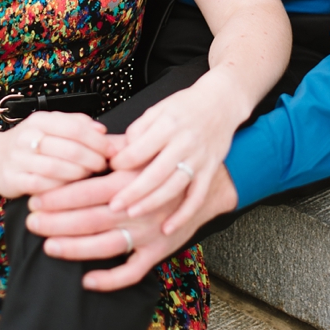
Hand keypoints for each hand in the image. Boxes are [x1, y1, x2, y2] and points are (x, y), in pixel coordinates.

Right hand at [0, 112, 116, 199]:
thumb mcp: (51, 126)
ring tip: (90, 176)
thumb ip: (77, 125)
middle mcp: (28, 137)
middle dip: (92, 159)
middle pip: (69, 149)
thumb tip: (102, 131)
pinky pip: (43, 186)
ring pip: (58, 168)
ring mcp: (19, 159)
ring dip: (79, 174)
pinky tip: (71, 189)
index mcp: (41, 120)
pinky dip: (61, 188)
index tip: (111, 150)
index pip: (75, 127)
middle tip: (104, 166)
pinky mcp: (14, 180)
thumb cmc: (30, 142)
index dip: (97, 140)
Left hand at [26, 163, 237, 289]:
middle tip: (32, 222)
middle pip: (91, 218)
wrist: (211, 184)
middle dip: (57, 221)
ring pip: (107, 245)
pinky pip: (133, 271)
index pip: (87, 189)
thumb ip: (116, 149)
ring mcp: (149, 233)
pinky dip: (111, 279)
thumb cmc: (169, 164)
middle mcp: (139, 207)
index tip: (35, 198)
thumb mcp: (144, 149)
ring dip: (75, 248)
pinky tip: (87, 280)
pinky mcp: (160, 251)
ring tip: (50, 246)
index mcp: (131, 179)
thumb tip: (85, 142)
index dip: (59, 195)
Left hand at [106, 71, 239, 233]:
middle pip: (155, 173)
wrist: (220, 103)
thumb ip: (138, 129)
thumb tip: (120, 151)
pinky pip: (197, 197)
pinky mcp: (209, 170)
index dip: (121, 162)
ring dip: (152, 203)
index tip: (109, 169)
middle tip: (113, 205)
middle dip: (132, 192)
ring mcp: (198, 159)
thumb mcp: (157, 109)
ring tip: (133, 213)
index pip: (140, 149)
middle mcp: (184, 143)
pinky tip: (168, 227)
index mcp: (167, 125)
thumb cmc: (185, 106)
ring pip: (174, 187)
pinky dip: (183, 215)